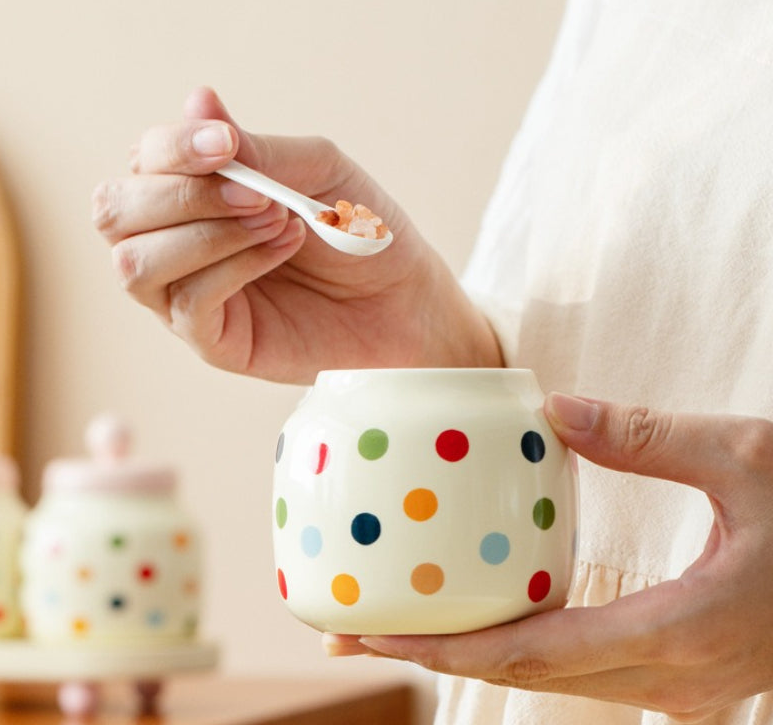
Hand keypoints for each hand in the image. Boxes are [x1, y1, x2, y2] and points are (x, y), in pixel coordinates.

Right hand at [93, 87, 501, 381]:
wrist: (404, 297)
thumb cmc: (359, 229)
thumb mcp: (316, 172)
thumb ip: (256, 148)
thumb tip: (199, 98)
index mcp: (193, 194)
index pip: (140, 162)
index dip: (172, 148)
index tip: (228, 144)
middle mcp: (176, 243)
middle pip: (113, 212)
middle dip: (179, 194)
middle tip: (259, 193)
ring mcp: (187, 296)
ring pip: (134, 262)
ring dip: (207, 233)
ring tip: (279, 222)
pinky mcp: (213, 341)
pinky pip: (187, 302)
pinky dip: (234, 266)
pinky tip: (281, 249)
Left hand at [326, 393, 772, 722]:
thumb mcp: (747, 456)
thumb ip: (648, 435)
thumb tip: (556, 409)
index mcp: (682, 632)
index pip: (535, 653)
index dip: (446, 648)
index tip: (376, 632)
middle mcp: (675, 677)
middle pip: (528, 676)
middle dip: (438, 654)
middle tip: (360, 624)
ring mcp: (684, 684)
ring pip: (555, 677)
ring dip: (477, 652)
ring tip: (409, 621)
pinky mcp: (688, 667)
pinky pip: (586, 664)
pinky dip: (526, 644)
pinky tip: (495, 612)